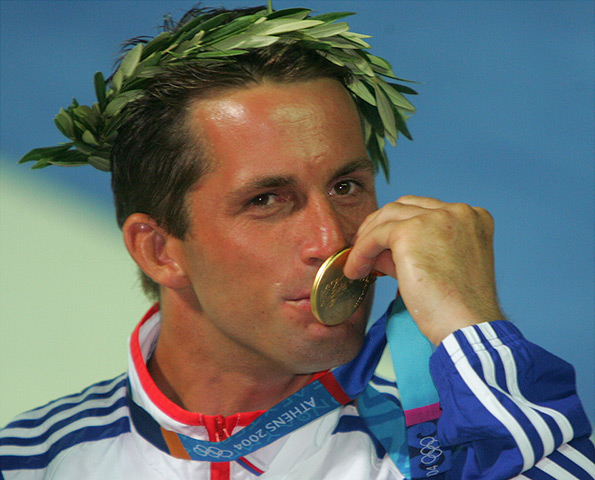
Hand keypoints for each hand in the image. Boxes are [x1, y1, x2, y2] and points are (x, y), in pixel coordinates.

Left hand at [343, 195, 503, 344]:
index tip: (383, 244)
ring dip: (367, 239)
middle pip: (405, 206)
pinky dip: (361, 252)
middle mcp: (457, 211)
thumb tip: (376, 247)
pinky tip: (355, 270)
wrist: (465, 325)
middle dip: (380, 225)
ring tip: (358, 264)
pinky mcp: (411, 231)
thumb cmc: (456, 306)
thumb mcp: (435, 265)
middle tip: (363, 248)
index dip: (400, 225)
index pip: (425, 210)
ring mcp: (435, 218)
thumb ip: (410, 250)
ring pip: (387, 217)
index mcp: (472, 217)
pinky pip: (376, 235)